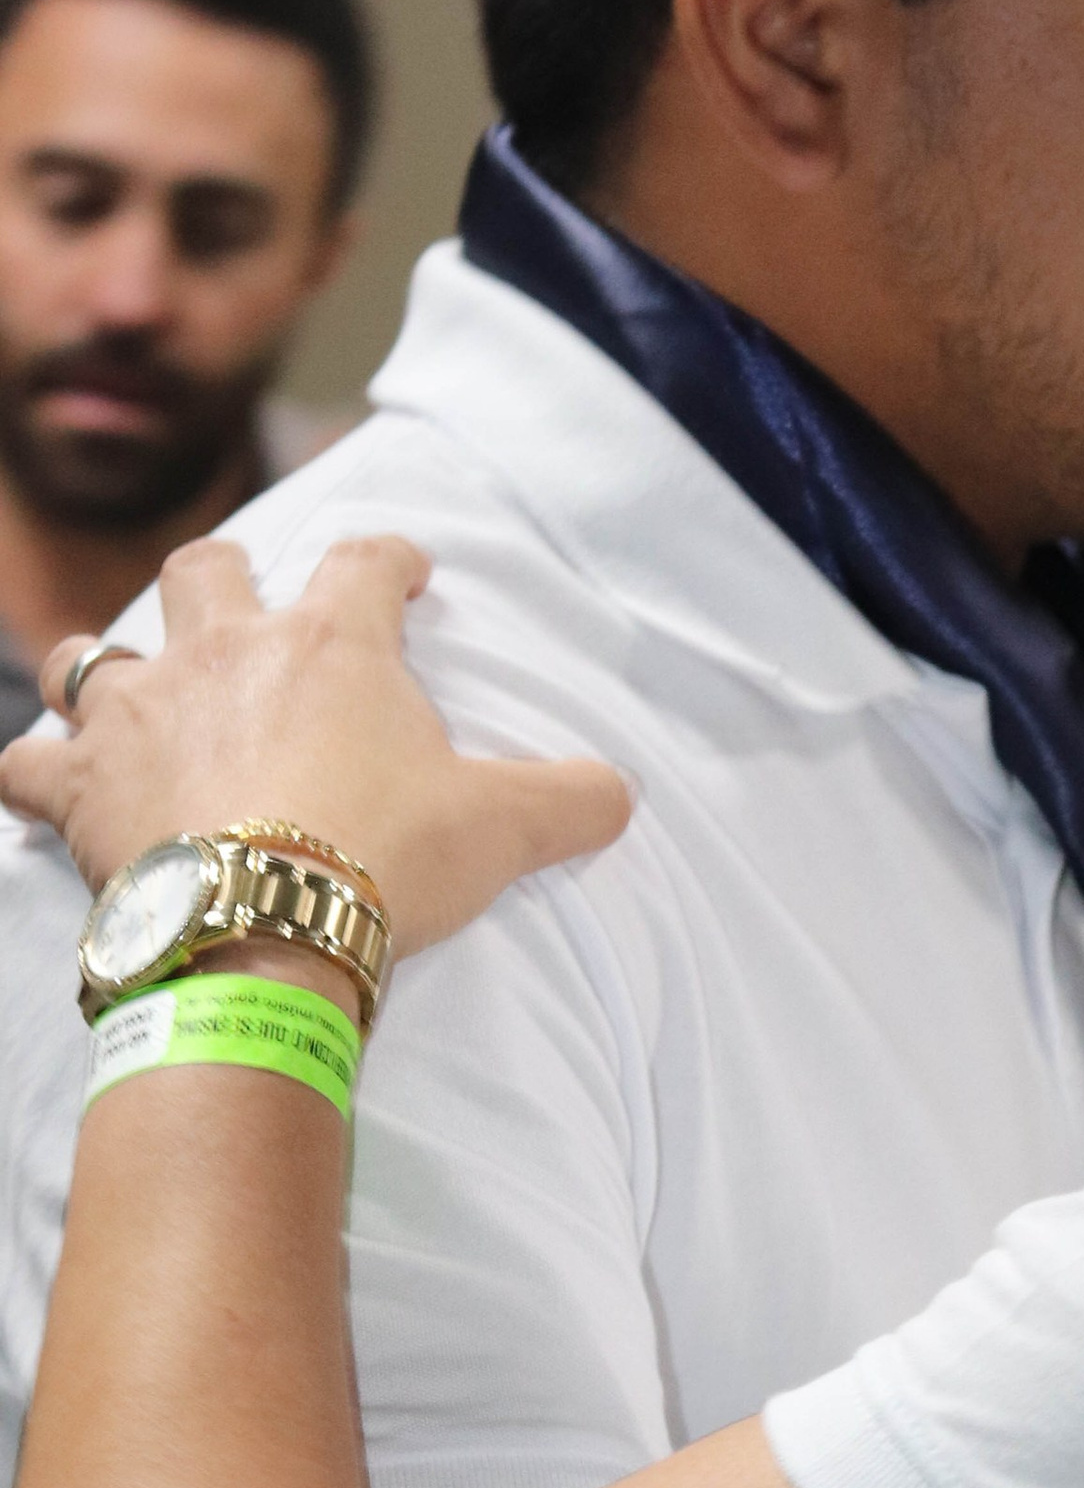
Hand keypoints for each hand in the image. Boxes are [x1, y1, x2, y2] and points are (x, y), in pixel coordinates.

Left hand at [0, 534, 629, 956]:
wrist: (263, 928)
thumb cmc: (381, 859)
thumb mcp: (499, 829)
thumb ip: (567, 801)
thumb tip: (620, 795)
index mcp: (330, 645)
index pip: (365, 563)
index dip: (390, 559)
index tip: (408, 572)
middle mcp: (224, 653)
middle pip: (208, 571)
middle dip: (223, 575)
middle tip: (240, 598)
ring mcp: (140, 713)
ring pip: (94, 652)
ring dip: (106, 665)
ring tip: (122, 687)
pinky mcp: (81, 784)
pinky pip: (30, 761)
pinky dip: (36, 771)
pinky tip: (44, 782)